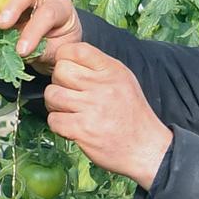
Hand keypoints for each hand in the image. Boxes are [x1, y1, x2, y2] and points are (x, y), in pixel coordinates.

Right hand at [0, 0, 80, 69]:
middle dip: (13, 4)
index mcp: (61, 7)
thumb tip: (19, 51)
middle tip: (1, 25)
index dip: (34, 31)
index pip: (48, 13)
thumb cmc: (56, 48)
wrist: (52, 46)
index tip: (21, 51)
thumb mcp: (56, 53)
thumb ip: (41, 51)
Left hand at [43, 43, 172, 187]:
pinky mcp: (82, 130)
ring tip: (67, 111)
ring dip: (55, 105)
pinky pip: (54, 120)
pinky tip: (70, 127)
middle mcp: (102, 86)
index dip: (64, 58)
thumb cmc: (132, 115)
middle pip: (60, 71)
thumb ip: (100, 69)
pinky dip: (58, 125)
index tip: (67, 71)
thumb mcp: (124, 81)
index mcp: (112, 71)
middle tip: (67, 94)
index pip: (77, 50)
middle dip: (58, 83)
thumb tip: (69, 61)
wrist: (146, 148)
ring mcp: (91, 108)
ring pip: (52, 95)